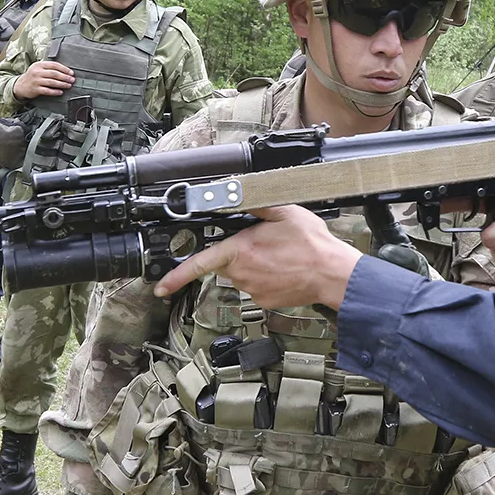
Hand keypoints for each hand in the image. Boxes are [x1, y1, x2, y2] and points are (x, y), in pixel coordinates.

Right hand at [13, 60, 74, 98]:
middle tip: (72, 80)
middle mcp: (37, 72)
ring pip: (52, 82)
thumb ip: (49, 68)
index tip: (71, 73)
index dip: (64, 69)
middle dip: (65, 77)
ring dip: (62, 84)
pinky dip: (55, 92)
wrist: (20, 86)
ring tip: (68, 85)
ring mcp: (36, 81)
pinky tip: (60, 92)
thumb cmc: (33, 77)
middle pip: (54, 74)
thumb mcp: (38, 69)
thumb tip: (65, 71)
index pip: (54, 65)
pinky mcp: (35, 89)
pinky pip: (47, 91)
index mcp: (39, 65)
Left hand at [153, 205, 361, 309]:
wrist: (333, 274)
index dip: (176, 276)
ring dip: (254, 265)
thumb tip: (238, 193)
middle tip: (263, 245)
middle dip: (236, 253)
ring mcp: (253, 290)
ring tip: (280, 256)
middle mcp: (242, 273)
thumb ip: (255, 203)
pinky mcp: (265, 301)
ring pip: (241, 275)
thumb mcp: (284, 211)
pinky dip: (266, 278)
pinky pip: (256, 287)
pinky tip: (284, 270)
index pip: (200, 264)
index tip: (161, 287)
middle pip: (225, 263)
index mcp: (241, 250)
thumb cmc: (312, 244)